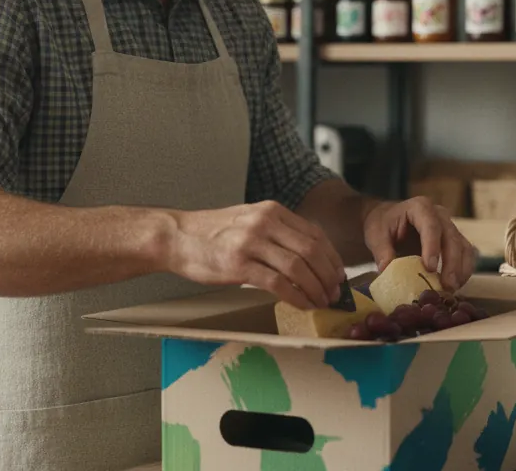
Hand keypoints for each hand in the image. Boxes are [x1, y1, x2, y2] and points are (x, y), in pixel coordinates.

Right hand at [166, 201, 347, 309]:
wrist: (176, 236)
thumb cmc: (211, 233)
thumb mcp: (249, 220)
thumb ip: (277, 231)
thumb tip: (306, 255)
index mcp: (271, 211)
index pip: (315, 234)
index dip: (332, 258)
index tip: (338, 274)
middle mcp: (265, 223)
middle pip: (312, 251)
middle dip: (329, 276)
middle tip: (334, 293)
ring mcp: (251, 243)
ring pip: (298, 268)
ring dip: (315, 289)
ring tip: (321, 301)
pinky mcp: (239, 265)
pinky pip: (278, 284)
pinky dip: (296, 296)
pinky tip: (302, 305)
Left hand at [363, 196, 475, 289]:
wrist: (390, 220)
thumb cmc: (383, 225)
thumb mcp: (376, 234)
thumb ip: (381, 250)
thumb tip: (386, 269)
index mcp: (420, 207)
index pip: (431, 226)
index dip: (432, 247)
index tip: (430, 268)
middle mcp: (439, 214)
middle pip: (451, 238)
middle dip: (452, 263)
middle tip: (447, 285)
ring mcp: (450, 226)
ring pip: (464, 246)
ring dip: (461, 269)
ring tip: (451, 289)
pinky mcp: (455, 240)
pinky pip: (466, 254)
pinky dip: (463, 271)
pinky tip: (455, 286)